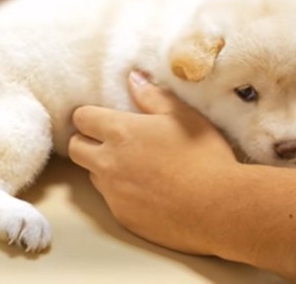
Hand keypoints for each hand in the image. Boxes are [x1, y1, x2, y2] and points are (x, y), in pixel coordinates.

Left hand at [68, 72, 239, 253]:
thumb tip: (133, 78)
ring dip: (105, 168)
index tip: (104, 118)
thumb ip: (153, 96)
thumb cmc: (205, 157)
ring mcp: (113, 193)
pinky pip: (111, 200)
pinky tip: (149, 191)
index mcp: (121, 132)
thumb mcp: (184, 116)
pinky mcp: (122, 216)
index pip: (81, 118)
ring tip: (136, 166)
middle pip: (76, 148)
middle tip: (112, 140)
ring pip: (93, 175)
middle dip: (87, 141)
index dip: (91, 116)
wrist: (219, 208)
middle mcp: (108, 163)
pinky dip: (122, 193)